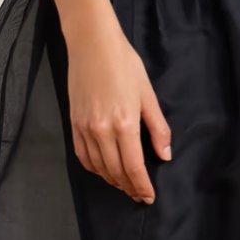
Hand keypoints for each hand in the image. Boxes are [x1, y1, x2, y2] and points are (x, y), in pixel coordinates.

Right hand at [65, 22, 171, 202]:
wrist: (91, 42)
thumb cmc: (123, 64)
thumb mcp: (148, 95)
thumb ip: (158, 129)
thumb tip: (165, 155)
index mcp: (124, 124)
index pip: (134, 168)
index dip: (142, 187)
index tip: (149, 197)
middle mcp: (102, 130)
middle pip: (116, 172)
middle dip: (129, 188)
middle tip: (139, 195)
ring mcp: (85, 127)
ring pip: (99, 167)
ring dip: (113, 181)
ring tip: (125, 186)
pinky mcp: (73, 123)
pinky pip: (83, 155)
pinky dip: (95, 168)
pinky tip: (105, 171)